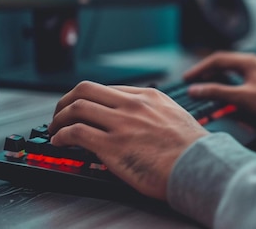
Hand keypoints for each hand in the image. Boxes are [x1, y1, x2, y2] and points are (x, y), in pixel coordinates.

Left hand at [47, 81, 208, 199]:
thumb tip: (140, 121)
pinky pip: (76, 133)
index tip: (81, 109)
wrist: (200, 166)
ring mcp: (122, 124)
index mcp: (149, 97)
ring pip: (77, 108)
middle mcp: (133, 105)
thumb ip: (155, 113)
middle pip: (86, 89)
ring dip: (59, 119)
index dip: (88, 99)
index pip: (107, 89)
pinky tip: (60, 142)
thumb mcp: (176, 117)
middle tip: (60, 114)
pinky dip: (61, 136)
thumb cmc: (192, 149)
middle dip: (66, 101)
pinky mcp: (113, 146)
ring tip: (55, 130)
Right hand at [183, 51, 255, 121]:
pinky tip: (222, 87)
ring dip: (215, 74)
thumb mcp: (241, 97)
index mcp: (246, 61)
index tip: (187, 78)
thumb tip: (195, 89)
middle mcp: (250, 61)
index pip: (216, 60)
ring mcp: (255, 69)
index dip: (199, 69)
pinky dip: (225, 79)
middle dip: (205, 71)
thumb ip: (217, 92)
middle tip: (192, 80)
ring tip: (203, 83)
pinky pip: (236, 74)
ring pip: (229, 67)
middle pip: (222, 62)